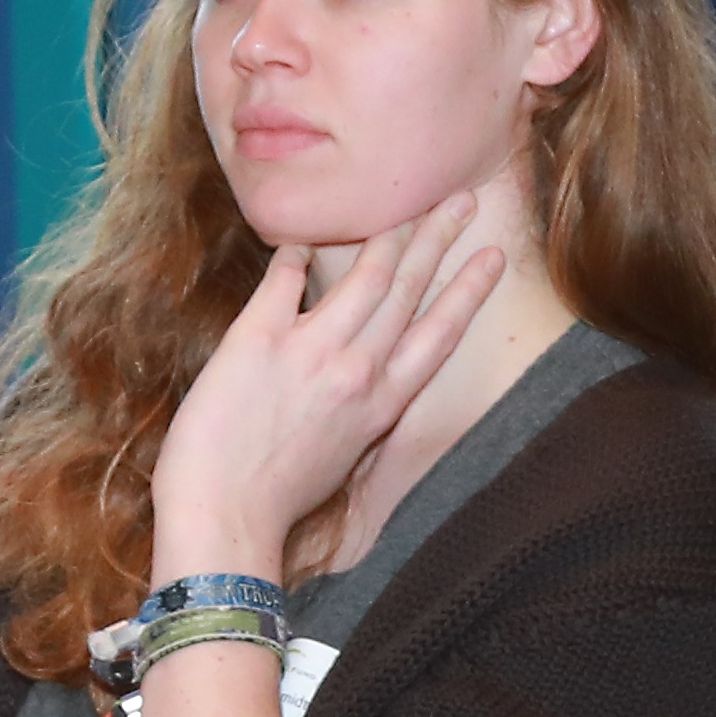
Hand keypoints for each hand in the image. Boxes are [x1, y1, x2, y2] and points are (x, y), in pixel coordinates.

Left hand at [149, 191, 510, 577]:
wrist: (223, 517)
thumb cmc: (276, 501)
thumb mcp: (341, 457)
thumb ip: (357, 408)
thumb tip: (358, 371)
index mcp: (381, 405)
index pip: (438, 334)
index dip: (468, 290)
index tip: (492, 256)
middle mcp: (357, 370)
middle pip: (409, 288)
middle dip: (440, 237)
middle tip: (461, 199)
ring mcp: (311, 349)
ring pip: (364, 273)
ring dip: (387, 232)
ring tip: (402, 207)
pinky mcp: (258, 337)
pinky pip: (284, 275)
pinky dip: (293, 253)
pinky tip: (300, 241)